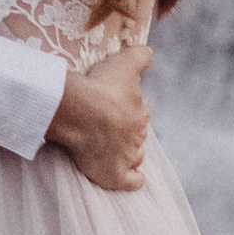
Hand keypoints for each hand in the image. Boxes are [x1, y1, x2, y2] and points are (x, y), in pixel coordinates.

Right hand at [47, 42, 152, 192]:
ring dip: (129, 154)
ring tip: (115, 151)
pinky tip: (131, 179)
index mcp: (139, 111)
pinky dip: (133, 180)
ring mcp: (127, 156)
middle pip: (135, 135)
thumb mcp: (124, 63)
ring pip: (135, 156)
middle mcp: (137, 135)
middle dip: (126, 132)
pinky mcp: (115, 175)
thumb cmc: (102, 86)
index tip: (113, 106)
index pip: (138, 112)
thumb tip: (149, 53)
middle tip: (108, 128)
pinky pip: (131, 181)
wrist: (84, 112)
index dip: (127, 110)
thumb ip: (140, 56)